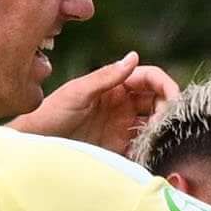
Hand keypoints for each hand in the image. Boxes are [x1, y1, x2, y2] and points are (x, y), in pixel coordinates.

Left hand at [11, 51, 177, 155]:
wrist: (37, 145)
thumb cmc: (52, 113)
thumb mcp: (79, 92)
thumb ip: (106, 76)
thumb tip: (134, 57)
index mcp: (115, 85)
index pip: (150, 79)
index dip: (165, 85)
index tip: (173, 100)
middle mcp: (123, 104)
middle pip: (158, 101)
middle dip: (168, 110)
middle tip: (166, 126)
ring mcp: (123, 126)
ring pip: (155, 124)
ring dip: (163, 130)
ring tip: (162, 140)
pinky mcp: (121, 148)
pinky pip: (144, 146)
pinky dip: (152, 148)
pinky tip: (153, 153)